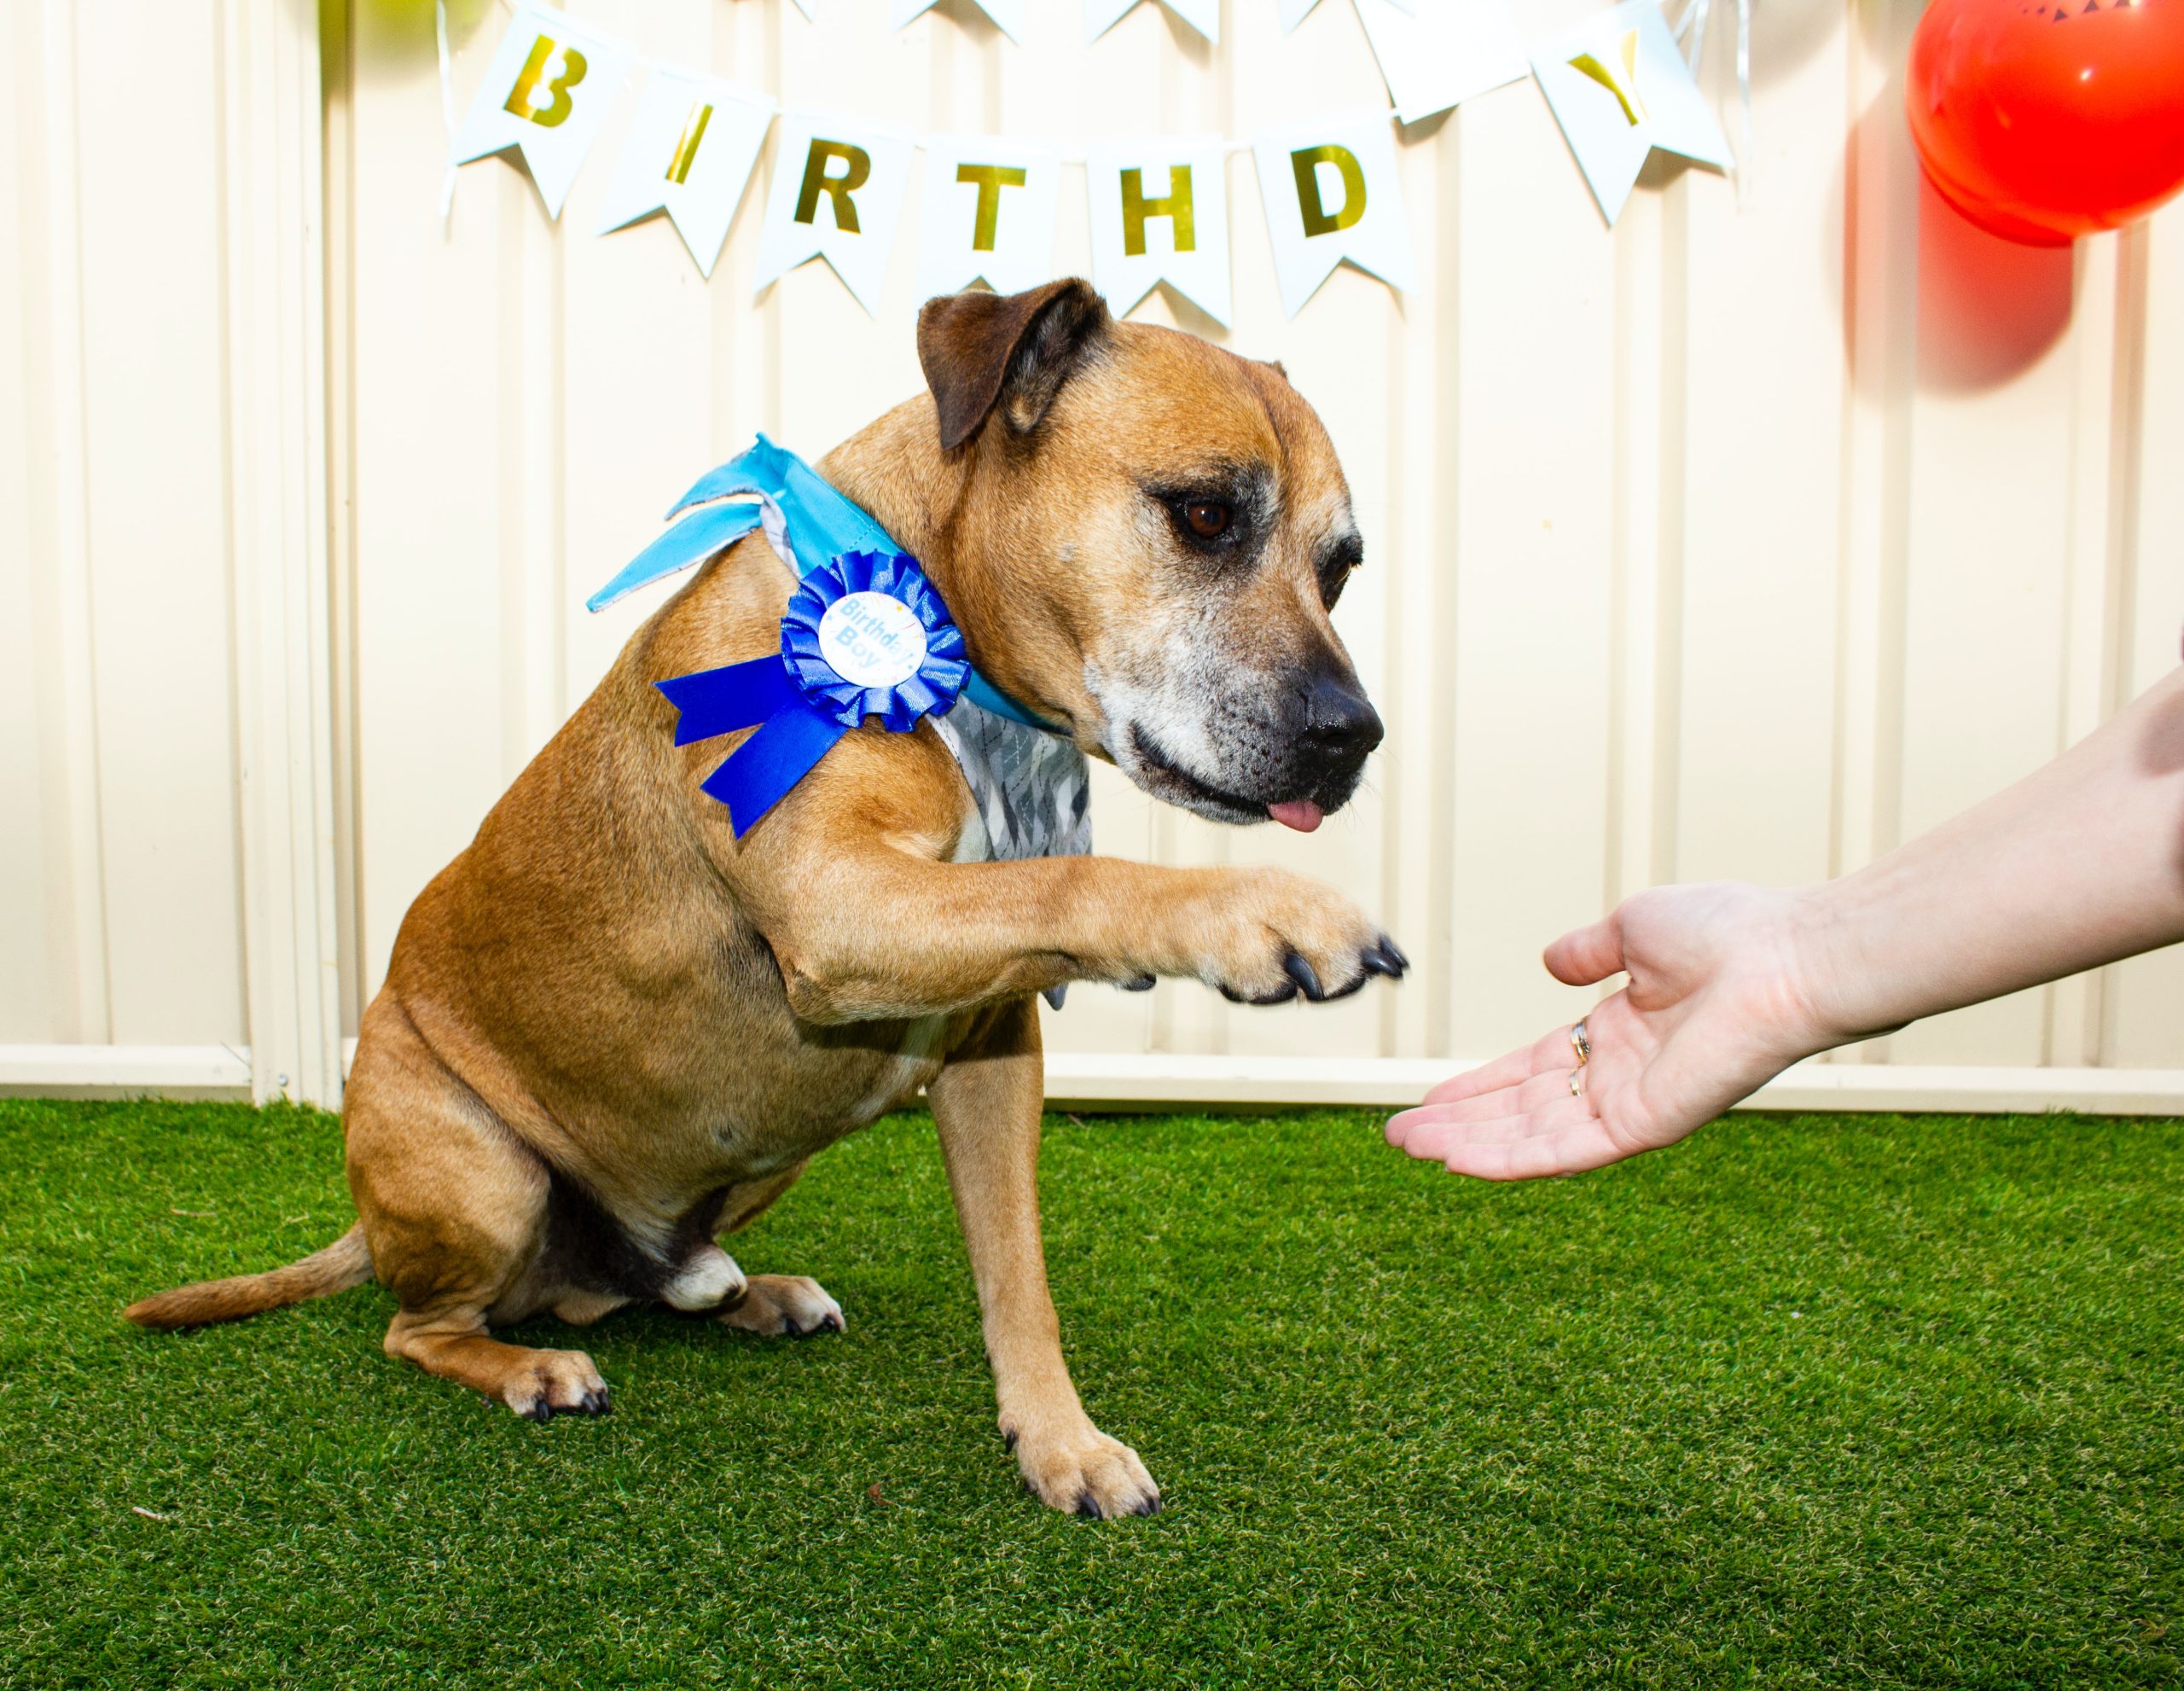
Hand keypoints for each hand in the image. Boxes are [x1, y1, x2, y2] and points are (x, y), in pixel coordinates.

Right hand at [1385, 883, 1838, 1179]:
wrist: (1788, 957)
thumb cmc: (1732, 932)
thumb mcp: (1637, 926)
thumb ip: (1591, 951)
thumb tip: (1551, 961)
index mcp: (1621, 1033)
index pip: (1533, 1070)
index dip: (1480, 1085)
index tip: (1432, 1100)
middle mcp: (1621, 1076)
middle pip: (1522, 1110)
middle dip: (1460, 1123)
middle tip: (1400, 1136)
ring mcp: (1632, 1105)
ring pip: (1533, 1136)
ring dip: (1470, 1144)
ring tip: (1411, 1148)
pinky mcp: (1646, 1125)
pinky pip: (1567, 1150)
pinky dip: (1512, 1159)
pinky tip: (1461, 1162)